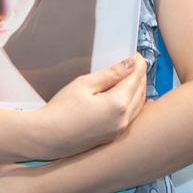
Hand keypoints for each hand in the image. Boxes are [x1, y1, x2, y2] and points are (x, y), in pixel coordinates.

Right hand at [31, 53, 146, 158]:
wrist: (47, 138)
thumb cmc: (61, 110)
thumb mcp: (84, 84)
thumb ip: (110, 74)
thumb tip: (131, 64)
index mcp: (117, 105)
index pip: (135, 79)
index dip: (138, 64)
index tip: (137, 55)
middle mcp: (123, 120)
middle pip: (140, 92)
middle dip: (140, 76)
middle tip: (136, 63)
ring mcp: (119, 131)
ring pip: (139, 106)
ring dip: (140, 90)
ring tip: (135, 77)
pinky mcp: (113, 137)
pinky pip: (132, 118)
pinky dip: (138, 106)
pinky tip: (144, 102)